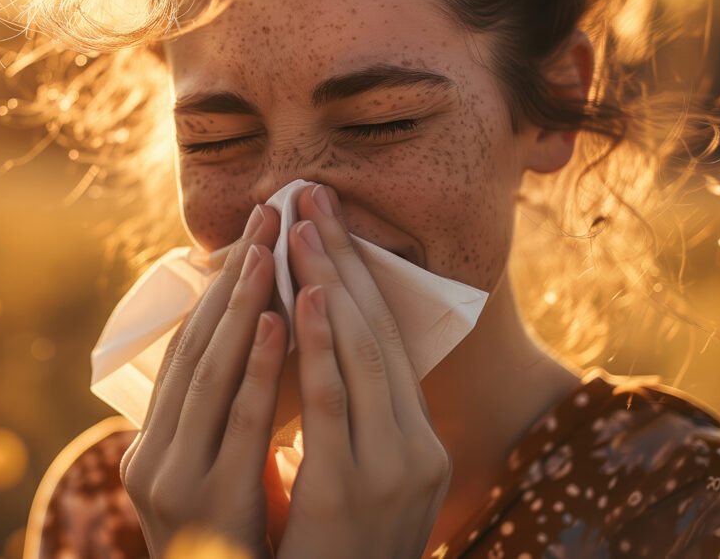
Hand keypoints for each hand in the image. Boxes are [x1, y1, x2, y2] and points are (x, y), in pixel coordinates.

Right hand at [120, 203, 286, 558]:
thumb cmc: (235, 555)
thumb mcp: (217, 486)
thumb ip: (223, 433)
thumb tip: (255, 364)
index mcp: (152, 448)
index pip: (185, 353)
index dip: (217, 292)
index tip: (250, 237)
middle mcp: (151, 458)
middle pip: (196, 350)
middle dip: (233, 280)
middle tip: (265, 216)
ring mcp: (174, 482)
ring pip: (211, 375)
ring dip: (243, 306)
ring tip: (270, 249)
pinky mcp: (209, 506)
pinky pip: (240, 424)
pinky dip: (260, 368)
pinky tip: (281, 320)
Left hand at [276, 184, 451, 558]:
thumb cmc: (334, 556)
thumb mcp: (355, 484)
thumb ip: (350, 429)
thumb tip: (317, 361)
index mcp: (418, 444)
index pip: (389, 342)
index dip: (357, 277)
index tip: (327, 224)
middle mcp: (417, 450)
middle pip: (379, 333)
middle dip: (343, 261)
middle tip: (312, 198)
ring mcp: (393, 470)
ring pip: (362, 356)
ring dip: (330, 285)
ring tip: (303, 227)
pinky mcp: (353, 490)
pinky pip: (334, 404)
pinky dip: (319, 347)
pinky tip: (301, 299)